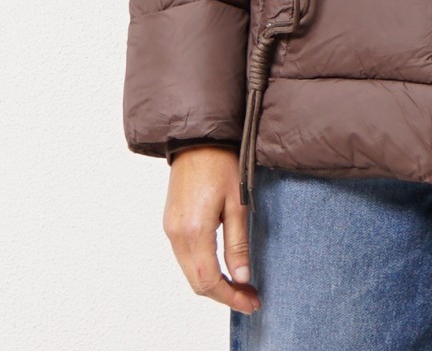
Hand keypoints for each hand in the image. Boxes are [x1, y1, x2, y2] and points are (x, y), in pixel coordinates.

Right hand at [163, 146, 260, 313]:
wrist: (198, 139)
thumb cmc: (221, 163)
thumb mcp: (238, 203)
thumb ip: (238, 243)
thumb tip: (241, 278)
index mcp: (193, 232)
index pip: (208, 281)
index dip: (230, 297)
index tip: (251, 302)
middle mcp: (176, 235)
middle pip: (196, 282)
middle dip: (223, 295)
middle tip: (250, 298)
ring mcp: (170, 230)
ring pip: (190, 272)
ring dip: (213, 283)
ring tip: (241, 286)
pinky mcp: (171, 223)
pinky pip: (186, 258)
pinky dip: (203, 269)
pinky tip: (222, 267)